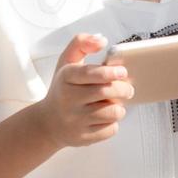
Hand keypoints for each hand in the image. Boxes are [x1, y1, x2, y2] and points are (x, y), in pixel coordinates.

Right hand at [35, 33, 133, 147]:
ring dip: (119, 107)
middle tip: (128, 89)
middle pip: (105, 92)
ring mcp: (75, 121)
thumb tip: (102, 40)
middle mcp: (68, 100)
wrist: (49, 122)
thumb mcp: (66, 62)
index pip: (88, 73)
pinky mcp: (83, 138)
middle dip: (123, 89)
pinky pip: (110, 130)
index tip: (123, 72)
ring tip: (114, 103)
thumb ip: (81, 43)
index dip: (109, 72)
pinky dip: (113, 123)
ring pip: (111, 112)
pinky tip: (105, 118)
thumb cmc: (63, 88)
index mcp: (65, 78)